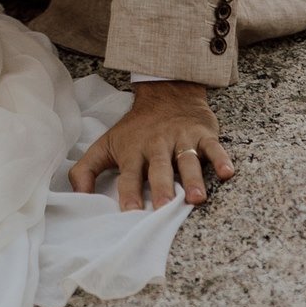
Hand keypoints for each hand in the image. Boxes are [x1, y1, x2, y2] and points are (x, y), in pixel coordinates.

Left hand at [68, 80, 234, 209]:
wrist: (166, 93)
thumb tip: (77, 197)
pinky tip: (228, 173)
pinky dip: (221, 159)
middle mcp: (157, 145)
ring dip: (193, 178)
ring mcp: (180, 138)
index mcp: (133, 151)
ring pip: (187, 160)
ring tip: (197, 198)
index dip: (129, 193)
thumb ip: (86, 170)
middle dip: (161, 188)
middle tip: (163, 208)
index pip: (129, 175)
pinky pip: (213, 147)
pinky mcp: (202, 133)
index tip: (129, 213)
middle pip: (159, 168)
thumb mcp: (106, 145)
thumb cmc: (135, 129)